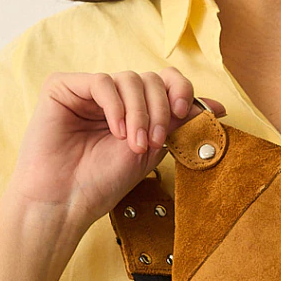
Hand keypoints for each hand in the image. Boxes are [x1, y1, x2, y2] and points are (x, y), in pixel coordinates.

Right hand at [9, 68, 225, 231]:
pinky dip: (116, 106)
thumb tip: (217, 106)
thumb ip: (177, 124)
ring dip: (140, 112)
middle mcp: (112, 98)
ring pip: (129, 79)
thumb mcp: (151, 150)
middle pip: (150, 79)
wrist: (65, 201)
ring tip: (134, 143)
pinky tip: (116, 131)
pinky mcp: (63, 88)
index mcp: (133, 111)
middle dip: (160, 109)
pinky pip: (102, 82)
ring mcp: (87, 91)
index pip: (163, 83)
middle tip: (155, 141)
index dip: (180, 90)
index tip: (186, 111)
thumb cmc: (103, 182)